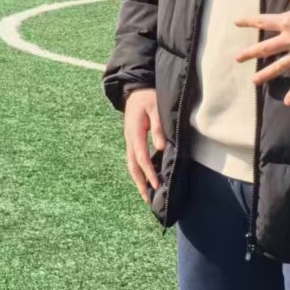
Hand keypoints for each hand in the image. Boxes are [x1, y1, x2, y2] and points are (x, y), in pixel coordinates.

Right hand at [123, 88, 164, 203]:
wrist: (134, 90)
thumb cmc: (147, 97)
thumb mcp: (155, 107)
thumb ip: (158, 127)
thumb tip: (160, 147)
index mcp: (134, 132)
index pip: (141, 157)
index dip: (149, 172)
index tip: (156, 185)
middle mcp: (129, 139)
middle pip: (132, 165)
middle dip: (139, 183)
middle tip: (147, 199)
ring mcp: (129, 140)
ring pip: (131, 164)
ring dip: (138, 180)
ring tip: (145, 195)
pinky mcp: (133, 140)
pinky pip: (134, 159)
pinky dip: (139, 171)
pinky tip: (145, 179)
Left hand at [236, 0, 289, 106]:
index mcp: (287, 22)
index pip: (262, 22)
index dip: (248, 22)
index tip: (236, 23)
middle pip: (265, 48)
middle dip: (250, 53)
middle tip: (237, 59)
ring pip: (280, 66)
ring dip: (266, 74)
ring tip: (253, 81)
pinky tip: (288, 101)